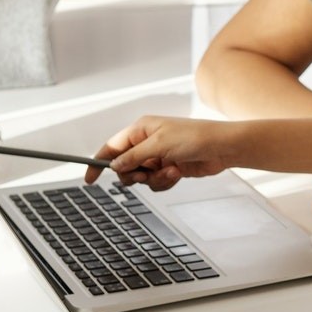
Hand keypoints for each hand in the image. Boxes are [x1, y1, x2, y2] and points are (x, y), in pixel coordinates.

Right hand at [84, 116, 240, 189]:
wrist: (222, 148)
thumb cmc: (194, 138)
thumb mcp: (159, 146)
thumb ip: (133, 157)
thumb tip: (113, 165)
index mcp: (140, 129)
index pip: (111, 146)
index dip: (98, 162)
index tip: (89, 179)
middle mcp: (147, 142)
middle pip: (124, 166)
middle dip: (133, 174)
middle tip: (144, 174)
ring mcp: (158, 156)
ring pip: (141, 177)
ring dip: (153, 179)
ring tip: (170, 171)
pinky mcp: (169, 168)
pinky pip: (156, 182)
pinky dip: (164, 181)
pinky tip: (177, 173)